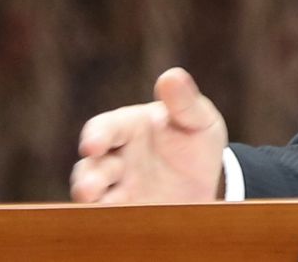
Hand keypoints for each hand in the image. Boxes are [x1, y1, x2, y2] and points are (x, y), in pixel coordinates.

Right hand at [70, 67, 229, 203]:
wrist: (208, 179)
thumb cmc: (196, 139)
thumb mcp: (198, 119)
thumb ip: (184, 102)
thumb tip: (172, 75)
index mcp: (128, 128)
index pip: (104, 128)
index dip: (97, 135)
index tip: (94, 143)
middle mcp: (116, 158)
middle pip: (91, 166)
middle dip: (88, 177)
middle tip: (90, 187)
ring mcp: (118, 188)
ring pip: (93, 195)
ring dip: (90, 201)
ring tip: (94, 203)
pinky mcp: (127, 213)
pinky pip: (110, 217)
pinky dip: (107, 219)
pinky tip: (115, 221)